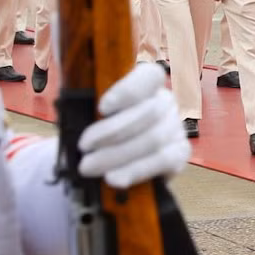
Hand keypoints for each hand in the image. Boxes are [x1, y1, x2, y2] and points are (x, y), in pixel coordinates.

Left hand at [77, 63, 189, 188]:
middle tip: (84, 147)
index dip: (129, 90)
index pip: (150, 76)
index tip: (102, 108)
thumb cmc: (99, 134)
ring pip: (154, 138)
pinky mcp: (180, 153)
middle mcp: (165, 102)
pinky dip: (136, 170)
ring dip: (118, 155)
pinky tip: (115, 179)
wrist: (110, 164)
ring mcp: (176, 127)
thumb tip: (73, 115)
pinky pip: (164, 161)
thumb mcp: (89, 117)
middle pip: (149, 112)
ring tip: (89, 167)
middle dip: (112, 131)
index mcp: (145, 85)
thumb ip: (86, 111)